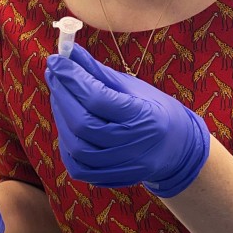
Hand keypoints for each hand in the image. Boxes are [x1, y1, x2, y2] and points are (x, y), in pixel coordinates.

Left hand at [44, 44, 210, 196]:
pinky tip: (67, 124)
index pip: (98, 98)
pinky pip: (78, 167)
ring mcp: (123, 167)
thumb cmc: (154, 110)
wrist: (178, 149)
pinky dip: (67, 144)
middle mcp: (134, 145)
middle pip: (83, 124)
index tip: (57, 60)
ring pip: (77, 147)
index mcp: (144, 117)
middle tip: (55, 75)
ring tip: (60, 96)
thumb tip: (70, 52)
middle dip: (62, 96)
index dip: (73, 78)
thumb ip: (98, 72)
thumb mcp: (133, 87)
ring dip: (61, 118)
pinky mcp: (112, 180)